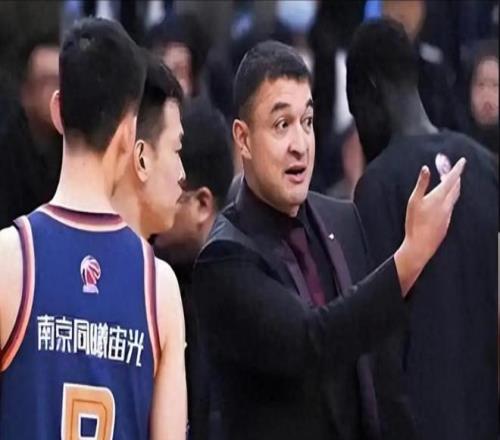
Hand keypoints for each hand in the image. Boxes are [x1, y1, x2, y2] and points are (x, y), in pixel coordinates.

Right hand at [395, 157, 465, 295]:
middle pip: (455, 187)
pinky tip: (443, 201)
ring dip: (454, 187)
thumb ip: (421, 184)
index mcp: (439, 197)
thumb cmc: (414, 223)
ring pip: (454, 197)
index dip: (457, 169)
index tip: (462, 161)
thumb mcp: (413, 201)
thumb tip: (426, 169)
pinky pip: (450, 206)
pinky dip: (449, 198)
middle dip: (456, 177)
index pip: (451, 179)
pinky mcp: (446, 222)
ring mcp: (447, 214)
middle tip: (453, 169)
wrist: (421, 245)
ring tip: (449, 182)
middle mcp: (447, 205)